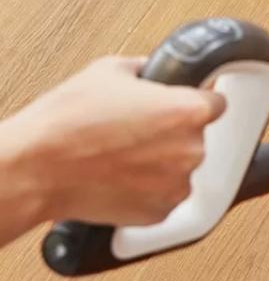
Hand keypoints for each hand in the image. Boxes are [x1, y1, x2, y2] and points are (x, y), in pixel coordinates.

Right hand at [0, 56, 225, 229]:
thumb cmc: (67, 122)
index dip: (199, 100)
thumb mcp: (110, 71)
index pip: (218, 102)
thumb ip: (148, 68)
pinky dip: (149, 187)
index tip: (186, 102)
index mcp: (188, 112)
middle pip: (198, 136)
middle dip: (174, 131)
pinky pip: (165, 195)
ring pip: (182, 167)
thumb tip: (157, 70)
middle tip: (138, 128)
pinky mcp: (161, 212)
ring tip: (123, 153)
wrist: (37, 168)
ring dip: (163, 161)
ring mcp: (178, 185)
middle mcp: (192, 150)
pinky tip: (121, 175)